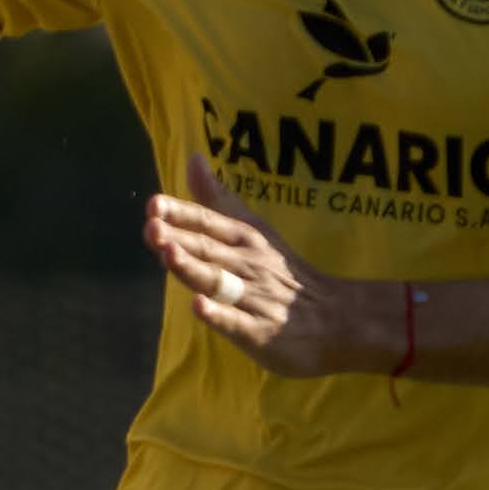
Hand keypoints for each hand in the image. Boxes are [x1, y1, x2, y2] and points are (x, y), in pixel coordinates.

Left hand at [147, 157, 397, 374]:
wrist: (337, 319)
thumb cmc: (282, 273)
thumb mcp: (253, 230)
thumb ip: (217, 200)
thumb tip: (193, 158)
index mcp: (245, 239)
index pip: (209, 222)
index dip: (181, 213)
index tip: (153, 204)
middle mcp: (248, 264)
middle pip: (208, 249)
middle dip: (179, 238)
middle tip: (151, 227)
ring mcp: (255, 298)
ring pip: (219, 281)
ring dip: (193, 268)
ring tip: (168, 255)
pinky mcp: (260, 331)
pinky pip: (236, 321)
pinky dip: (218, 313)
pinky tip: (198, 305)